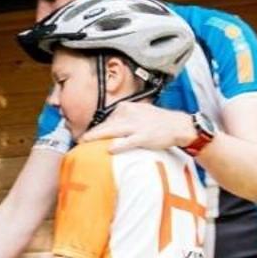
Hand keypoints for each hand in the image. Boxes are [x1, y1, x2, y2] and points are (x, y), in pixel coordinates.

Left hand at [81, 103, 195, 153]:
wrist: (178, 126)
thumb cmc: (158, 122)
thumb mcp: (139, 114)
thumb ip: (124, 120)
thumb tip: (109, 129)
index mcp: (127, 108)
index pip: (106, 119)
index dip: (95, 129)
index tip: (85, 136)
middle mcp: (129, 114)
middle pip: (105, 125)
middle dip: (91, 134)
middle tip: (78, 141)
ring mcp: (136, 125)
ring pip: (112, 131)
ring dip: (97, 137)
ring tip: (84, 143)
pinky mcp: (144, 136)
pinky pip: (128, 141)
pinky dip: (119, 145)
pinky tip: (110, 149)